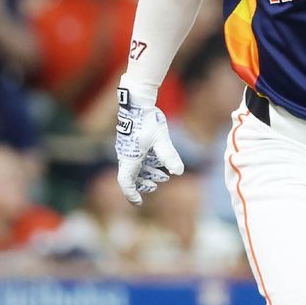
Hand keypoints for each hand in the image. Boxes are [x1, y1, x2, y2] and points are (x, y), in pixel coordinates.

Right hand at [115, 85, 183, 205]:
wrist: (137, 102)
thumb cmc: (148, 121)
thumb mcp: (161, 140)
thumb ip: (169, 156)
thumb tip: (179, 172)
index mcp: (129, 158)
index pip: (125, 182)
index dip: (131, 194)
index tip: (139, 202)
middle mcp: (126, 154)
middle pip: (131, 176)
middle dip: (144, 184)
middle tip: (157, 186)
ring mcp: (128, 147)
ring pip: (136, 166)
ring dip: (148, 172)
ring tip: (164, 175)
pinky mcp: (131, 140)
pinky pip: (137, 157)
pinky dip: (148, 162)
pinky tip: (160, 160)